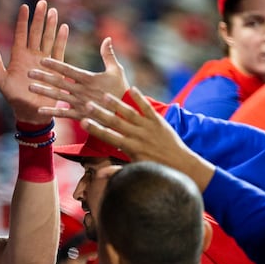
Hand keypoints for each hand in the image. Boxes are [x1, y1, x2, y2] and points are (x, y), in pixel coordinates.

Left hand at [0, 0, 67, 124]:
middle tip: (42, 3)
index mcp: (18, 56)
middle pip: (36, 33)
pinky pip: (59, 52)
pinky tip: (63, 28)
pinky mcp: (55, 69)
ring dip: (50, 26)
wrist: (29, 113)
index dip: (22, 21)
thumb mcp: (1, 81)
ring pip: (48, 39)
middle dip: (38, 18)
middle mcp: (32, 56)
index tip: (24, 7)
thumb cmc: (13, 98)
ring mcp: (44, 61)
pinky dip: (61, 40)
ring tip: (53, 12)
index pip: (21, 34)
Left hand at [28, 37, 130, 121]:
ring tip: (30, 87)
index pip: (68, 70)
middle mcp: (82, 90)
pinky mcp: (80, 115)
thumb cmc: (121, 90)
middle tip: (29, 72)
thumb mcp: (117, 71)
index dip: (55, 64)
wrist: (125, 114)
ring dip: (44, 92)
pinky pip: (64, 114)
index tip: (42, 59)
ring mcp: (80, 103)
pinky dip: (52, 112)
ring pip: (58, 96)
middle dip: (43, 77)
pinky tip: (39, 110)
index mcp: (89, 78)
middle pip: (59, 82)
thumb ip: (109, 55)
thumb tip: (107, 38)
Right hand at [81, 87, 214, 191]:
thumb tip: (98, 174)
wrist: (181, 164)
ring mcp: (148, 127)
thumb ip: (116, 171)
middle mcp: (138, 135)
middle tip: (88, 104)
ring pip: (129, 113)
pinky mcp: (158, 121)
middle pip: (115, 122)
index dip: (95, 129)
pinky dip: (140, 98)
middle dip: (100, 113)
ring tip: (104, 96)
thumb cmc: (156, 169)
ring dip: (116, 104)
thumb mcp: (135, 170)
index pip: (108, 137)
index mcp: (130, 148)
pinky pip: (147, 107)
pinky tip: (131, 89)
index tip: (83, 122)